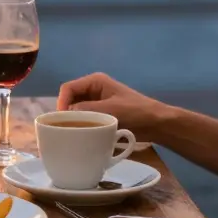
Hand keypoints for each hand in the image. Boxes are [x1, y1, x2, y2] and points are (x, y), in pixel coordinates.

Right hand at [57, 73, 171, 140]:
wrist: (156, 123)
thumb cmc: (135, 112)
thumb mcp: (109, 110)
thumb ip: (86, 110)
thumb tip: (65, 115)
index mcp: (94, 81)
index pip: (68, 88)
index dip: (61, 103)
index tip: (60, 121)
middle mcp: (93, 89)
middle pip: (70, 99)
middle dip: (66, 113)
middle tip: (64, 129)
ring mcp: (97, 102)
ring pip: (76, 110)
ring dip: (74, 120)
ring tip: (72, 133)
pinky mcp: (101, 114)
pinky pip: (85, 118)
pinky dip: (82, 125)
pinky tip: (82, 135)